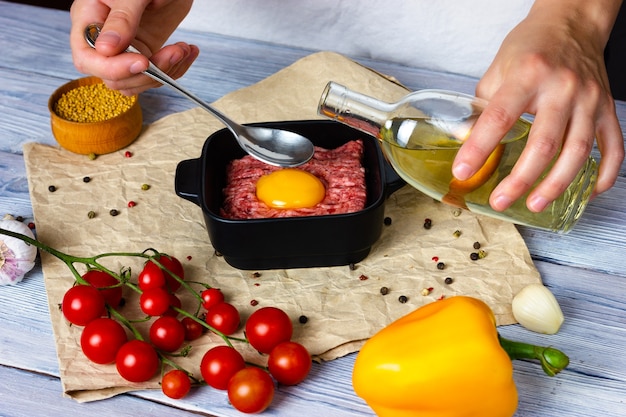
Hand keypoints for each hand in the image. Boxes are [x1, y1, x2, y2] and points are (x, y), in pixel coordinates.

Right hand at [69, 0, 197, 94]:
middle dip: (146, 73)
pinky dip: (174, 69)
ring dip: (164, 73)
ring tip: (183, 49)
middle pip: (113, 77)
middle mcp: (104, 39)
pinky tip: (187, 51)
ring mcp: (125, 49)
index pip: (87, 58)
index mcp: (89, 18)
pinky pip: (154, 76)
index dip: (112, 68)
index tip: (142, 63)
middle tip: (173, 53)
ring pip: (135, 82)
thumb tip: (106, 50)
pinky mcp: (146, 53)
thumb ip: (122, 18)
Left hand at [452, 0, 624, 212]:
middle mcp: (562, 88)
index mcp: (528, 75)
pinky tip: (586, 194)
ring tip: (535, 205)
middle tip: (500, 201)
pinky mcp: (607, 109)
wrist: (573, 23)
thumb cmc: (531, 47)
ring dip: (555, 184)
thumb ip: (481, 106)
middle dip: (520, 179)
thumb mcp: (497, 69)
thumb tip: (463, 141)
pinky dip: (603, 174)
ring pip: (577, 152)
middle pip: (544, 143)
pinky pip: (613, 147)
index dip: (479, 147)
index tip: (462, 170)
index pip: (499, 117)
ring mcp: (589, 100)